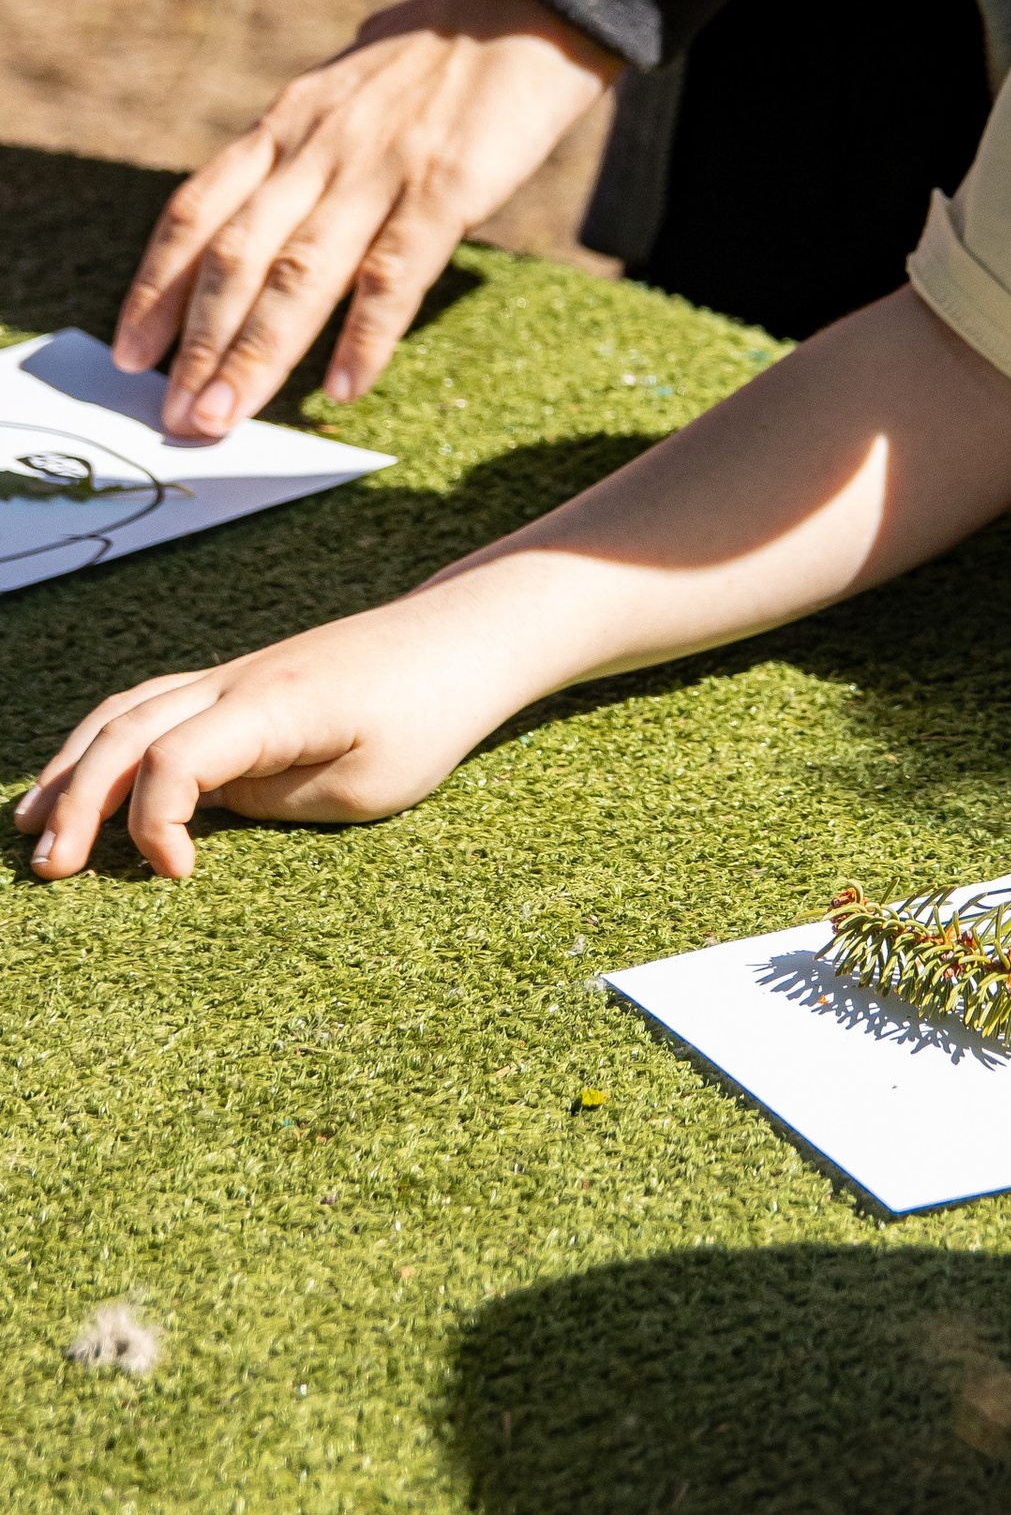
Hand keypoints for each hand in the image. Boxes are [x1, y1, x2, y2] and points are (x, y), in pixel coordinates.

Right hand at [15, 580, 551, 880]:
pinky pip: (153, 706)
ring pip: (126, 711)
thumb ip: (276, 802)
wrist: (463, 637)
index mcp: (270, 705)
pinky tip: (82, 777)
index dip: (154, 824)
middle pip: (125, 731)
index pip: (172, 757)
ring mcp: (232, 676)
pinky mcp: (240, 684)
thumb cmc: (429, 714)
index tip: (177, 876)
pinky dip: (106, 742)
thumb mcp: (365, 786)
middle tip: (47, 873)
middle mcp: (235, 681)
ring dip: (74, 768)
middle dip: (75, 804)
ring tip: (31, 827)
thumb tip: (206, 814)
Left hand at [116, 0, 620, 432]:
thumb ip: (313, 136)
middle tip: (176, 416)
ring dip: (256, 353)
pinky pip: (393, 274)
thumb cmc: (450, 44)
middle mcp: (319, 147)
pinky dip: (364, 339)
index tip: (128, 350)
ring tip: (227, 418)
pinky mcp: (447, 186)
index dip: (157, 285)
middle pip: (236, 256)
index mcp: (290, 122)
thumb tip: (283, 174)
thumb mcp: (353, 83)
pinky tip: (343, 390)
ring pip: (298, 273)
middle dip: (197, 344)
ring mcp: (380, 167)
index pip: (198, 211)